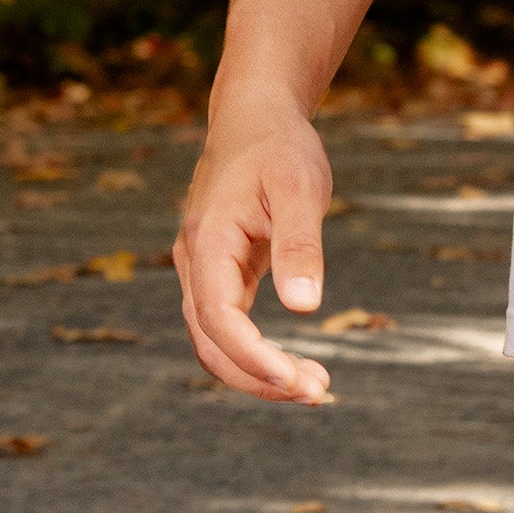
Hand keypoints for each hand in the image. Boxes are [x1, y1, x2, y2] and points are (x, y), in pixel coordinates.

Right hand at [176, 103, 336, 401]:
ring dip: (257, 373)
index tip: (295, 379)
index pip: (218, 316)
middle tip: (319, 392)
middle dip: (259, 377)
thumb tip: (305, 308)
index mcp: (208, 239)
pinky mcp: (219, 275)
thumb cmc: (281, 148)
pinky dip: (256, 354)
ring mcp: (202, 271)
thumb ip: (300, 245)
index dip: (252, 355)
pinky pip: (228, 328)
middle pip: (211, 342)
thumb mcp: (301, 186)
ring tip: (316, 388)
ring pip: (216, 342)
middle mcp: (194, 261)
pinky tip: (294, 367)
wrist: (255, 120)